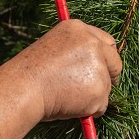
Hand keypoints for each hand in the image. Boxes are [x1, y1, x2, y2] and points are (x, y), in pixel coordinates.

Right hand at [8, 19, 122, 122]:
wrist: (23, 89)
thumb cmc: (31, 73)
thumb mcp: (53, 49)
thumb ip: (75, 52)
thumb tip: (94, 67)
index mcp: (78, 28)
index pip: (106, 41)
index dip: (107, 56)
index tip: (106, 66)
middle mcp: (92, 43)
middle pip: (115, 62)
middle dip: (111, 76)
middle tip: (101, 88)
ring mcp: (98, 66)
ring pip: (106, 87)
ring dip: (92, 96)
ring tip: (66, 96)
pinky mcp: (99, 89)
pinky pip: (101, 105)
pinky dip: (89, 110)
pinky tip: (69, 104)